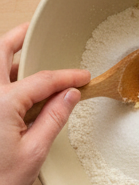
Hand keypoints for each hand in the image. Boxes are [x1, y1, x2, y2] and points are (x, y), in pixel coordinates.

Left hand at [0, 24, 89, 184]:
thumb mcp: (34, 152)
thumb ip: (52, 118)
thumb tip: (69, 95)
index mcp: (3, 101)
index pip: (42, 79)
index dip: (66, 77)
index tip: (84, 77)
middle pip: (1, 52)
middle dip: (19, 38)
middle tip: (33, 31)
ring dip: (8, 58)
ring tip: (27, 58)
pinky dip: (5, 80)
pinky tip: (17, 89)